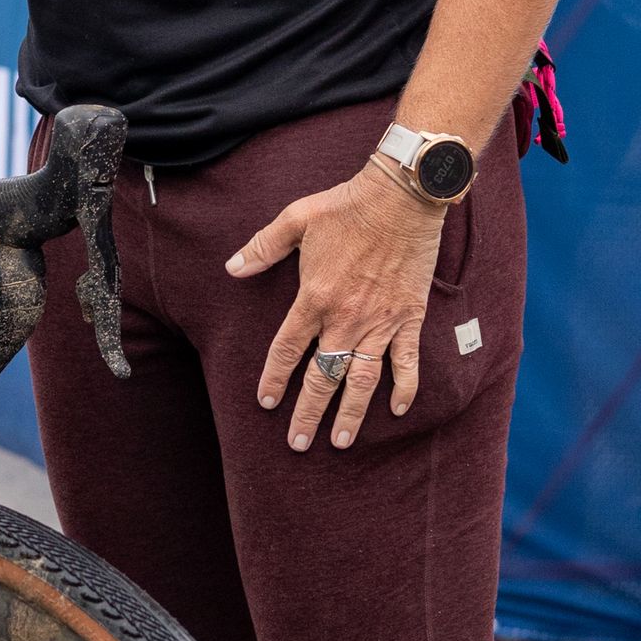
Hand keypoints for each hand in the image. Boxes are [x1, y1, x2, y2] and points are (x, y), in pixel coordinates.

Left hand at [227, 163, 446, 449]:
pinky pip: (406, 362)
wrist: (402, 197)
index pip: (287, 350)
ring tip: (341, 442)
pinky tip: (397, 410)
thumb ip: (263, 247)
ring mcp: (380, 322)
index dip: (275, 378)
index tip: (266, 402)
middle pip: (322, 377)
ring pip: (361, 380)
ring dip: (351, 414)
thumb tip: (232, 267)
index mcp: (314, 297)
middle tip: (298, 443)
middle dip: (308, 413)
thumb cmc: (347, 205)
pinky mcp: (409, 318)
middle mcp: (346, 319)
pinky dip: (404, 388)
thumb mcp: (296, 219)